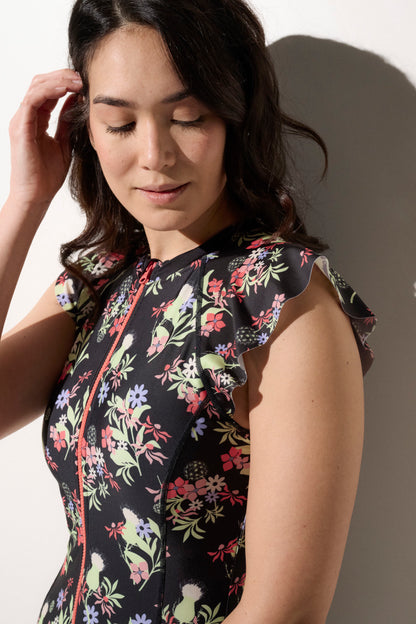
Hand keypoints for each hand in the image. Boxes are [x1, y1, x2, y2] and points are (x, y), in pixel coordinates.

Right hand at [8, 69, 82, 212]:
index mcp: (36, 120)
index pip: (48, 91)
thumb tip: (77, 101)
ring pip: (36, 87)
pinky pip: (32, 100)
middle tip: (82, 77)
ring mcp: (21, 121)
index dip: (66, 83)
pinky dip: (49, 91)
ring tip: (77, 81)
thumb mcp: (64, 143)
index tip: (85, 83)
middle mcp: (26, 117)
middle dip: (62, 76)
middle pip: (41, 83)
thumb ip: (67, 122)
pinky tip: (65, 90)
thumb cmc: (48, 175)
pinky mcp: (20, 128)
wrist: (36, 196)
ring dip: (58, 80)